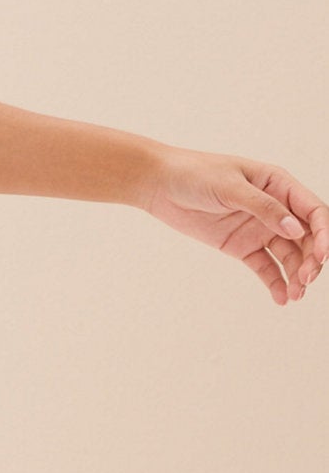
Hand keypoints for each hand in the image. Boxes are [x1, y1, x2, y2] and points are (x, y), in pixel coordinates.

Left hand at [137, 145, 328, 304]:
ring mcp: (259, 228)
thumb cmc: (195, 174)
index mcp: (278, 184)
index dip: (323, 234)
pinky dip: (275, 283)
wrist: (160, 185)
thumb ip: (264, 207)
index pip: (313, 211)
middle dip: (312, 259)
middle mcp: (275, 208)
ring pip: (289, 255)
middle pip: (306, 237)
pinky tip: (282, 298)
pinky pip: (265, 267)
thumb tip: (296, 230)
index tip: (321, 255)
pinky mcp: (242, 246)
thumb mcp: (230, 187)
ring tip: (296, 294)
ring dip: (297, 275)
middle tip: (307, 279)